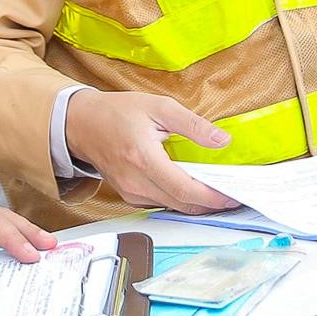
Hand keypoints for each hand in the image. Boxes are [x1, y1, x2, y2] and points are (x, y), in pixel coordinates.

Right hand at [64, 90, 241, 212]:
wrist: (82, 124)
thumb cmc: (118, 112)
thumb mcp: (159, 107)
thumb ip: (193, 124)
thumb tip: (222, 141)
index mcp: (144, 159)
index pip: (185, 190)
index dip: (212, 197)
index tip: (233, 197)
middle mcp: (135, 182)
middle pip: (181, 205)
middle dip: (211, 205)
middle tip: (234, 199)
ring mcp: (130, 192)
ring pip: (172, 208)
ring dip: (196, 204)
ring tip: (219, 194)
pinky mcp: (129, 196)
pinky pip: (160, 205)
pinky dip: (180, 201)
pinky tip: (193, 190)